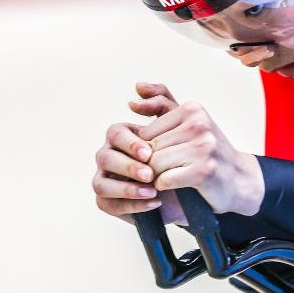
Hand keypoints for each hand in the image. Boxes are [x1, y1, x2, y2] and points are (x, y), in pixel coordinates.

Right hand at [93, 83, 183, 223]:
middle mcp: (109, 156)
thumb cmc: (182, 154)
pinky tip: (153, 203)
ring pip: (100, 183)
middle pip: (104, 157)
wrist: (192, 186)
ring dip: (126, 188)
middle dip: (127, 166)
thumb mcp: (178, 126)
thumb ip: (162, 102)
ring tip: (152, 191)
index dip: (130, 143)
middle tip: (150, 173)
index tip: (150, 152)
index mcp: (122, 136)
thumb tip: (138, 87)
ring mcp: (105, 179)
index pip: (116, 133)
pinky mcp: (107, 201)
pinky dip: (129, 205)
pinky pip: (108, 204)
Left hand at [130, 83, 263, 223]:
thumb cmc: (207, 152)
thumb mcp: (187, 123)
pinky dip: (166, 187)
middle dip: (152, 165)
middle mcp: (199, 124)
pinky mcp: (204, 171)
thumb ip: (161, 102)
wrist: (239, 179)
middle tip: (172, 170)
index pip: (145, 134)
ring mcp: (203, 147)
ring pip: (154, 164)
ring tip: (175, 176)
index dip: (149, 151)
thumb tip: (137, 86)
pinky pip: (164, 180)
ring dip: (158, 177)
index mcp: (192, 109)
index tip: (169, 156)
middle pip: (149, 149)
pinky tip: (180, 185)